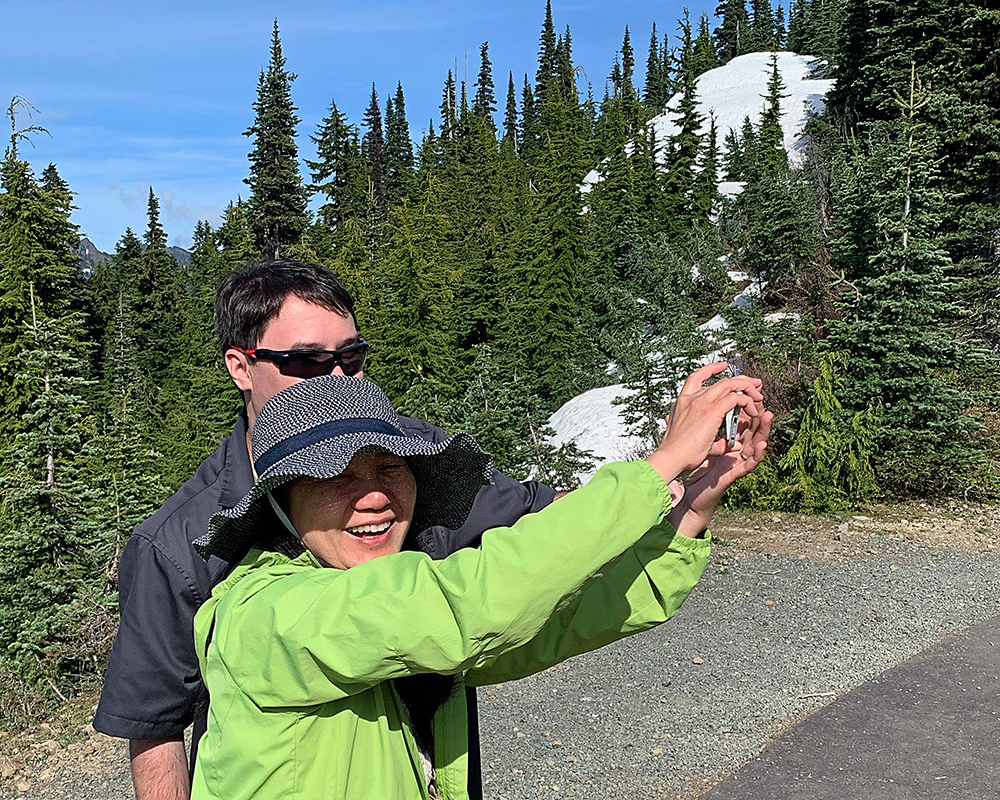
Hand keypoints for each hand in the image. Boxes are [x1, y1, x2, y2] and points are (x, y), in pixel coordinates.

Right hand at [645, 362, 763, 484]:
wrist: (670, 458)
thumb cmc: (676, 452)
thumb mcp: (692, 441)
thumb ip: (709, 437)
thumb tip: (726, 443)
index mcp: (683, 402)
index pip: (696, 377)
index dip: (711, 369)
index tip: (723, 366)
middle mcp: (691, 398)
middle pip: (720, 380)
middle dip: (740, 380)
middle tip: (753, 384)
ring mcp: (701, 402)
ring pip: (730, 384)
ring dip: (747, 387)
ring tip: (757, 395)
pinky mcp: (711, 411)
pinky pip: (736, 397)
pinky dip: (747, 401)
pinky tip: (753, 411)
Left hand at [668, 407, 773, 537]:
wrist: (689, 491)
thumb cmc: (694, 467)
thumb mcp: (699, 441)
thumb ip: (703, 426)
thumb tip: (696, 405)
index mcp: (728, 439)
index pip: (741, 419)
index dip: (746, 404)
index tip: (747, 389)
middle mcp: (735, 449)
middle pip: (751, 428)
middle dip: (758, 411)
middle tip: (761, 396)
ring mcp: (736, 462)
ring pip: (756, 444)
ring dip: (763, 430)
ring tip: (768, 415)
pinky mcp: (734, 474)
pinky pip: (750, 464)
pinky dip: (757, 455)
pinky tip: (761, 445)